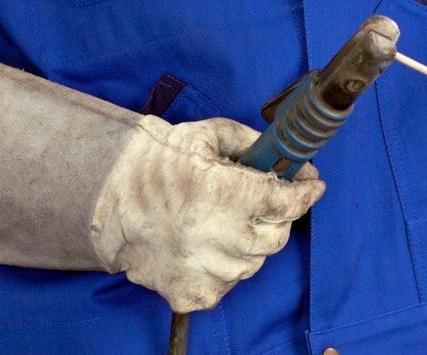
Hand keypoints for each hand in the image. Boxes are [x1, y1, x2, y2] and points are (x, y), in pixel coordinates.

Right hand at [91, 115, 324, 313]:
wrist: (112, 196)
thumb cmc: (162, 160)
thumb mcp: (208, 134)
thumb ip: (250, 142)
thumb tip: (287, 155)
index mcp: (219, 191)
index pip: (281, 202)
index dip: (304, 194)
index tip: (314, 184)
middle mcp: (212, 235)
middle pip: (274, 237)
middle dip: (279, 216)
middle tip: (268, 200)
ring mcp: (201, 269)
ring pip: (253, 264)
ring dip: (251, 243)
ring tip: (229, 221)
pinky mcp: (189, 293)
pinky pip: (227, 285)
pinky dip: (228, 267)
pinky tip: (212, 245)